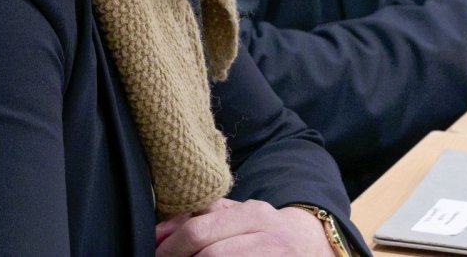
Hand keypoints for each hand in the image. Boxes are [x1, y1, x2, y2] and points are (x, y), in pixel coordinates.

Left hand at [155, 198, 334, 255]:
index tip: (155, 252)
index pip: (200, 230)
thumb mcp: (240, 214)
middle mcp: (266, 237)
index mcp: (253, 215)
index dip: (171, 246)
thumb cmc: (265, 229)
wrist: (311, 246)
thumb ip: (203, 215)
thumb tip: (159, 230)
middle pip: (209, 254)